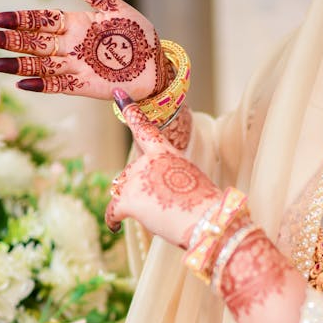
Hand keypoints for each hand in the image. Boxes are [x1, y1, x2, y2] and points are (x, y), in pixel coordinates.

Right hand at [0, 0, 166, 100]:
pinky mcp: (84, 86)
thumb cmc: (139, 36)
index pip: (41, 19)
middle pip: (34, 42)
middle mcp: (71, 46)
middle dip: (9, 40)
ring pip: (40, 64)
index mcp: (76, 24)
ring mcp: (76, 66)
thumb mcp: (117, 9)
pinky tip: (22, 82)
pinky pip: (58, 85)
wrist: (156, 67)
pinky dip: (40, 84)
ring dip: (17, 64)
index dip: (19, 19)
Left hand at [105, 90, 220, 242]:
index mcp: (167, 153)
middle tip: (161, 205)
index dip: (130, 111)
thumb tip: (151, 193)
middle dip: (139, 189)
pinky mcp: (129, 200)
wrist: (209, 220)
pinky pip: (113, 211)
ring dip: (133, 204)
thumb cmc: (205, 206)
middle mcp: (148, 161)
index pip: (145, 129)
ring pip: (122, 192)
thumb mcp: (191, 180)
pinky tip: (115, 227)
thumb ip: (168, 177)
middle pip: (130, 174)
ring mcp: (136, 180)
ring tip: (155, 217)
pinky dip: (113, 220)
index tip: (119, 95)